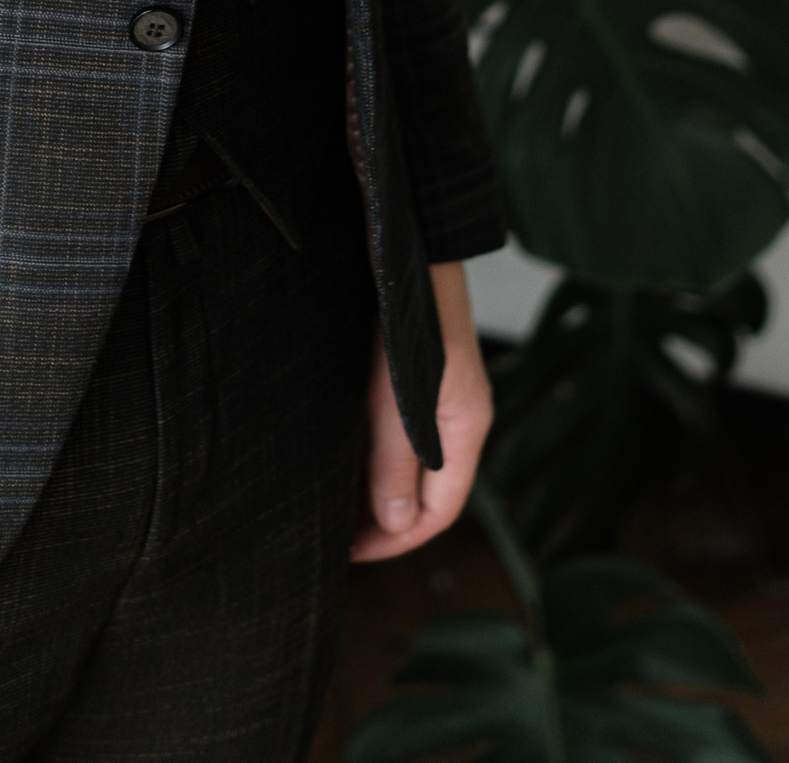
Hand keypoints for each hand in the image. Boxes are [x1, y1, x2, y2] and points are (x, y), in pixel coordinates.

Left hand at [351, 261, 492, 561]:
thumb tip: (396, 522)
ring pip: (406, 459)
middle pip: (423, 490)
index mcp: (465, 427)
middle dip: (379, 518)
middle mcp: (456, 414)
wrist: (410, 236)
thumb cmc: (407, 309)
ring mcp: (437, 391)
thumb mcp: (396, 393)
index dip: (393, 541)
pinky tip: (333, 446)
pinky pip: (395, 427)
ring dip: (370, 483)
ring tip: (324, 497)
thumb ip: (396, 459)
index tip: (347, 553)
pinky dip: (368, 448)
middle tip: (327, 532)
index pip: (438, 513)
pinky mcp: (414, 368)